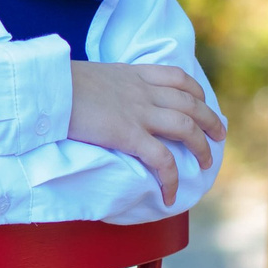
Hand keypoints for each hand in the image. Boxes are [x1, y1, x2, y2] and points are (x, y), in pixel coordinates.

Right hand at [69, 62, 226, 205]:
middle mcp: (142, 91)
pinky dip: (172, 179)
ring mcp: (139, 113)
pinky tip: (171, 194)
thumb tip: (97, 97)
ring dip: (201, 147)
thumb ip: (104, 85)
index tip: (202, 101)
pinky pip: (162, 160)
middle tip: (220, 134)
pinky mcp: (129, 135)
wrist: (47, 86)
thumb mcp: (88, 74)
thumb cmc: (57, 82)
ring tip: (207, 163)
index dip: (195, 91)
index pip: (176, 77)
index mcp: (133, 74)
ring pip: (186, 128)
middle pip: (190, 103)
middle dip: (210, 119)